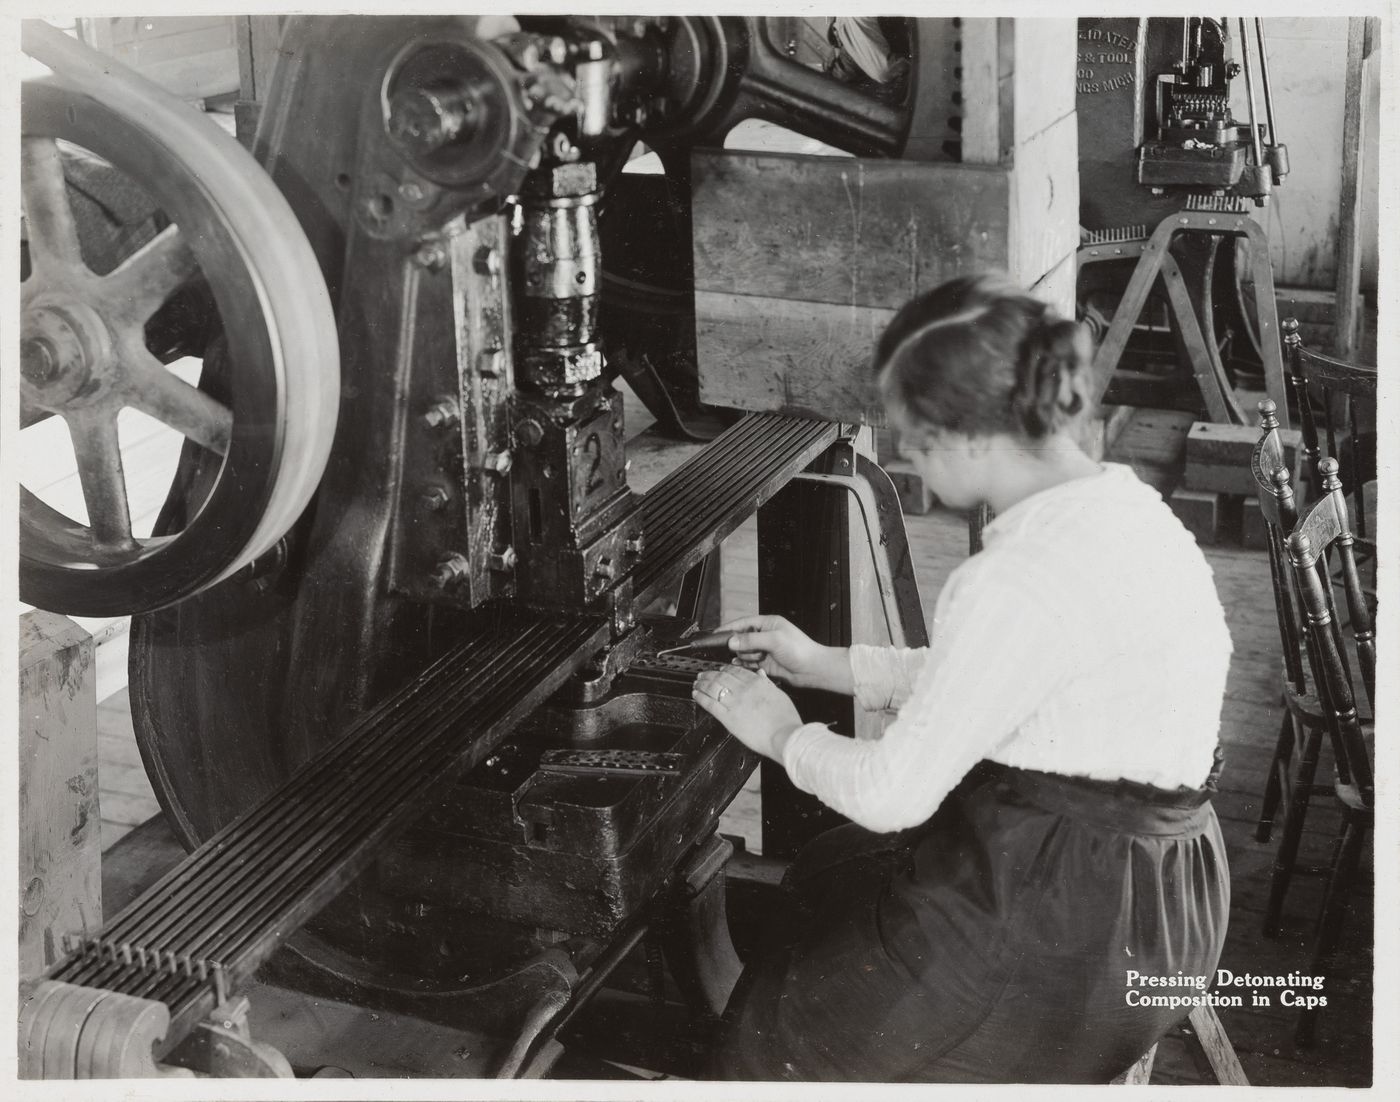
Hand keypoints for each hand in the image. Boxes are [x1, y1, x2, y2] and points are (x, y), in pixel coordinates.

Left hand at [693, 665, 802, 761]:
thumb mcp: (780, 695)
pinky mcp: (728, 717)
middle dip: (710, 674)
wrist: (784, 736)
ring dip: (702, 683)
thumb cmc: (785, 720)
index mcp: (757, 683)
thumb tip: (760, 674)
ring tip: (697, 682)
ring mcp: (735, 703)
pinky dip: (701, 697)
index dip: (724, 669)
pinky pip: (710, 704)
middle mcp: (744, 690)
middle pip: (721, 677)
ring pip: (713, 687)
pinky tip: (696, 694)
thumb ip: (767, 683)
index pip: (736, 671)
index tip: (720, 670)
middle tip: (703, 674)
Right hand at [716, 615, 852, 693]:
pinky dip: (746, 665)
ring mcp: (765, 650)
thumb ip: (751, 640)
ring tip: (757, 659)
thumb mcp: (774, 640)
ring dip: (745, 656)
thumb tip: (732, 641)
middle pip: (741, 638)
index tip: (716, 634)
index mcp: (768, 623)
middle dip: (740, 646)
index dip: (729, 628)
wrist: (813, 670)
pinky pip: (749, 663)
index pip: (743, 623)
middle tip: (744, 651)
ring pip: (744, 652)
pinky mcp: (766, 663)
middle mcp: (765, 635)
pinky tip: (747, 666)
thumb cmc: (800, 650)